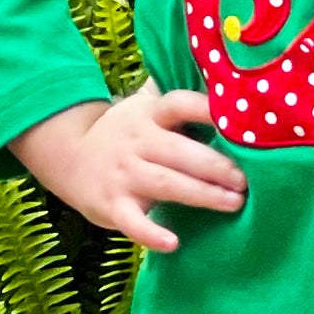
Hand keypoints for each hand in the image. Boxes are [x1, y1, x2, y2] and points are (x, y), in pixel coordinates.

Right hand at [11, 86, 244, 252]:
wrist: (67, 157)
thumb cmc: (122, 133)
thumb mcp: (142, 107)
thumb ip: (173, 95)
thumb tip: (216, 71)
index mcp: (148, 114)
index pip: (179, 105)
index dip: (207, 109)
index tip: (237, 119)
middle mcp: (137, 141)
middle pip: (180, 152)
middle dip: (216, 166)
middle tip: (246, 180)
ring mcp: (124, 174)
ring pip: (166, 184)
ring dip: (202, 194)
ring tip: (234, 203)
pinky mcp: (113, 206)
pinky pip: (133, 223)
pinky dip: (151, 234)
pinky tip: (174, 243)